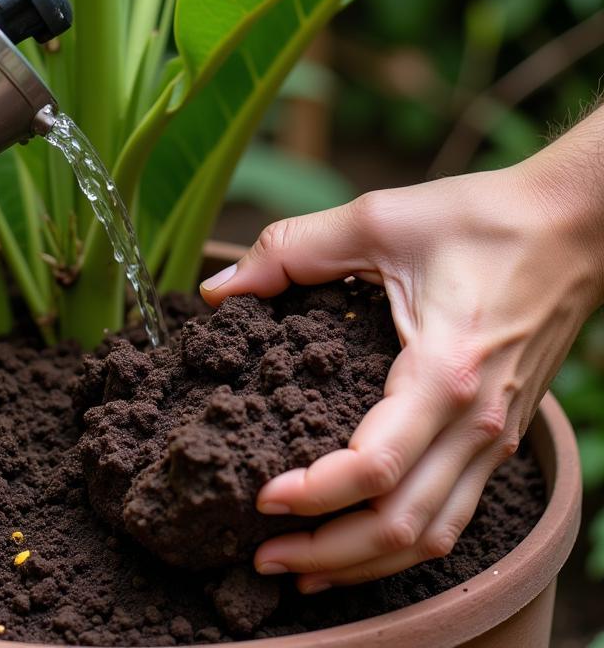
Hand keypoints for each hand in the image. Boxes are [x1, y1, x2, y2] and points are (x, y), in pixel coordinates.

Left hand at [200, 123, 603, 592]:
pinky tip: (364, 539)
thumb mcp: (375, 220)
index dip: (312, 495)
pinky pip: (454, 511)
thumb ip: (290, 250)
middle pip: (402, 526)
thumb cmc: (479, 219)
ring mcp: (495, 436)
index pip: (373, 469)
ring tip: (302, 567)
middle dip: (328, 552)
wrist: (574, 224)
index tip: (259, 498)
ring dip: (365, 562)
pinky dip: (404, 541)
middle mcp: (477, 422)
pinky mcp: (500, 433)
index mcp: (445, 374)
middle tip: (262, 557)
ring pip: (432, 535)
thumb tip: (219, 289)